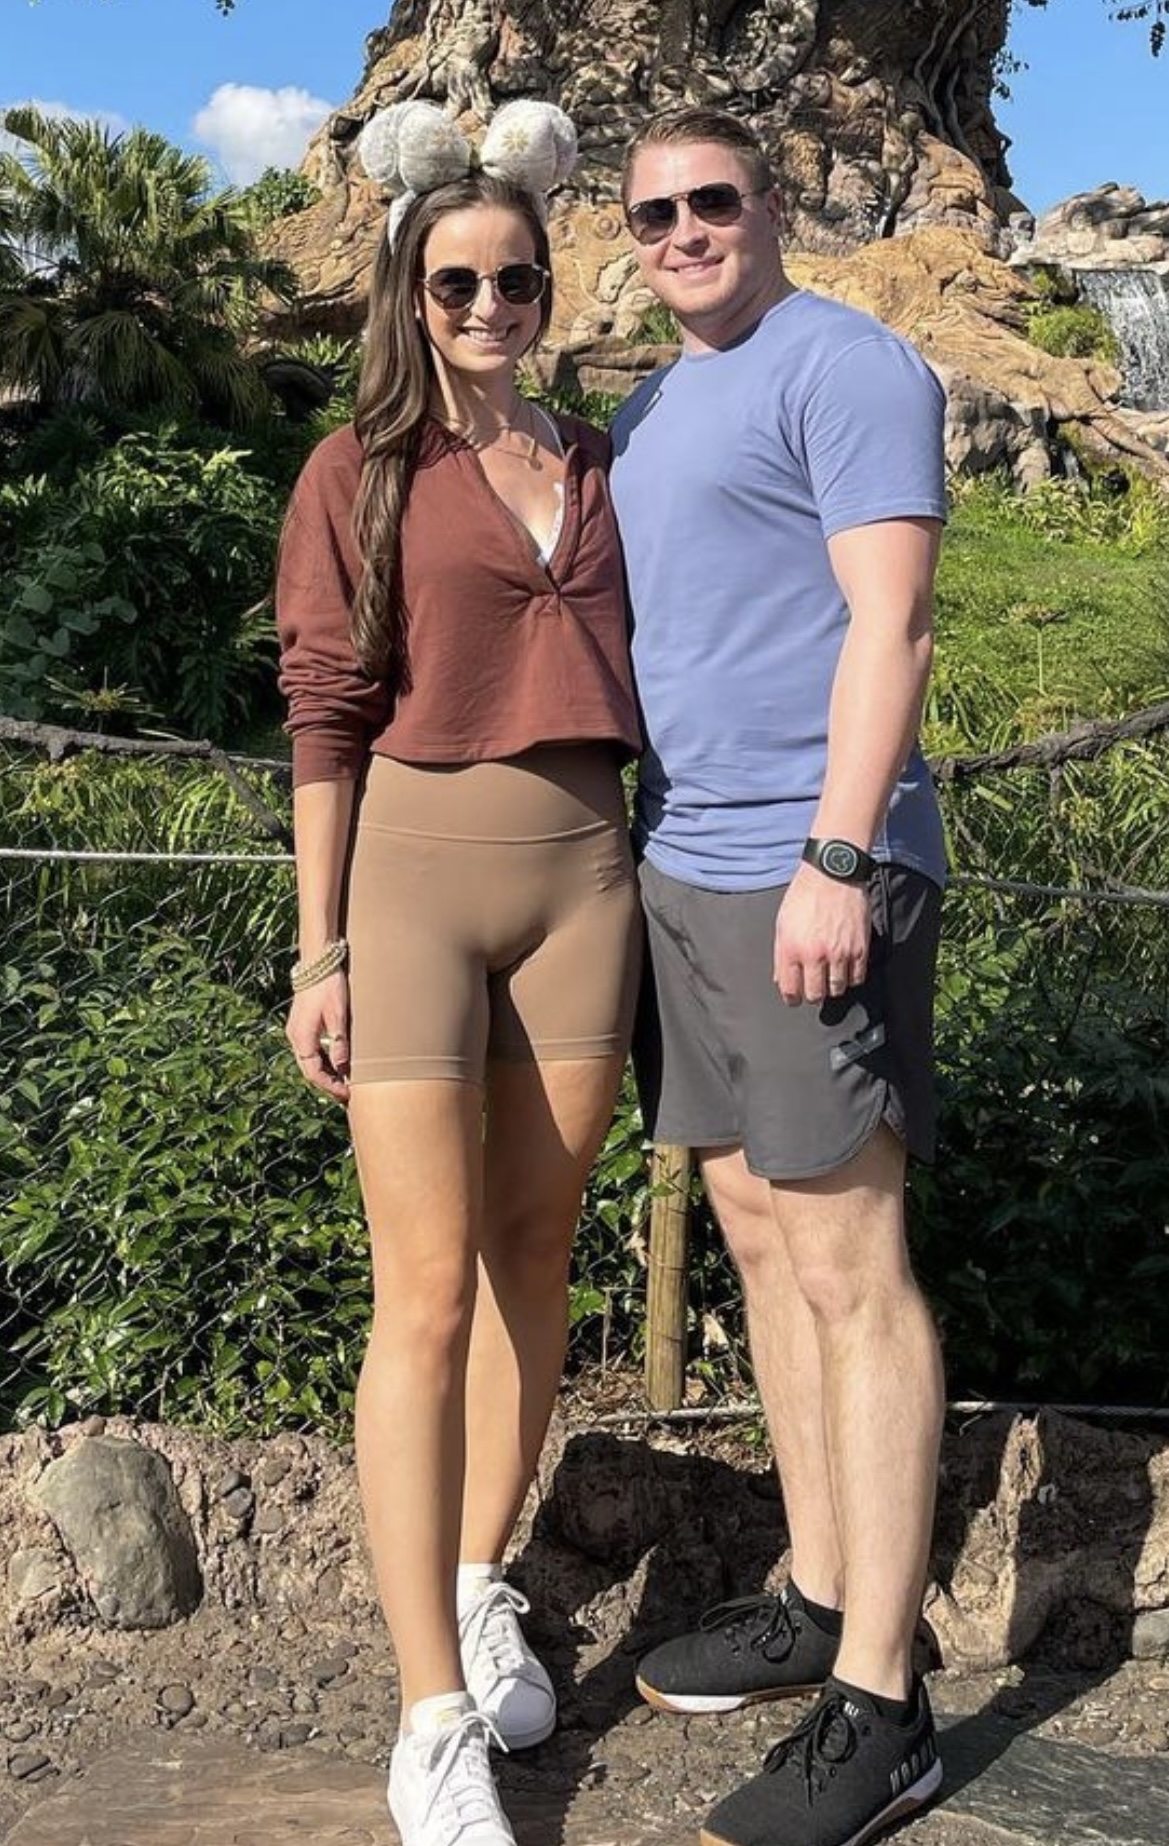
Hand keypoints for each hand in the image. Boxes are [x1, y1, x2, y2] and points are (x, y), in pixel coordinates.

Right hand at [286, 970, 350, 1100]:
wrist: (317, 962)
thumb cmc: (329, 986)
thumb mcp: (339, 1015)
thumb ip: (340, 1042)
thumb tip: (343, 1069)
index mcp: (302, 1037)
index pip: (314, 1073)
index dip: (330, 1087)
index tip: (347, 1095)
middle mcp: (295, 1037)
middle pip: (310, 1070)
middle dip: (327, 1084)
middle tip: (347, 1095)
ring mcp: (296, 1031)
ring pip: (310, 1061)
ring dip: (326, 1074)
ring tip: (344, 1084)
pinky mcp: (302, 1026)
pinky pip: (310, 1051)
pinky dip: (323, 1061)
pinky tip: (337, 1065)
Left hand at [773, 864, 870, 1005]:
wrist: (833, 874)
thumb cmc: (805, 895)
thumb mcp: (782, 923)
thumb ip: (781, 954)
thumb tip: (781, 979)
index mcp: (792, 948)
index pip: (791, 989)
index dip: (792, 998)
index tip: (795, 997)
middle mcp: (815, 954)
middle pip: (814, 994)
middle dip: (812, 994)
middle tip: (813, 986)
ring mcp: (839, 953)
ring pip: (836, 989)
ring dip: (832, 986)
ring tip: (830, 976)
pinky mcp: (860, 948)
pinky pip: (857, 978)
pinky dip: (851, 977)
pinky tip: (845, 968)